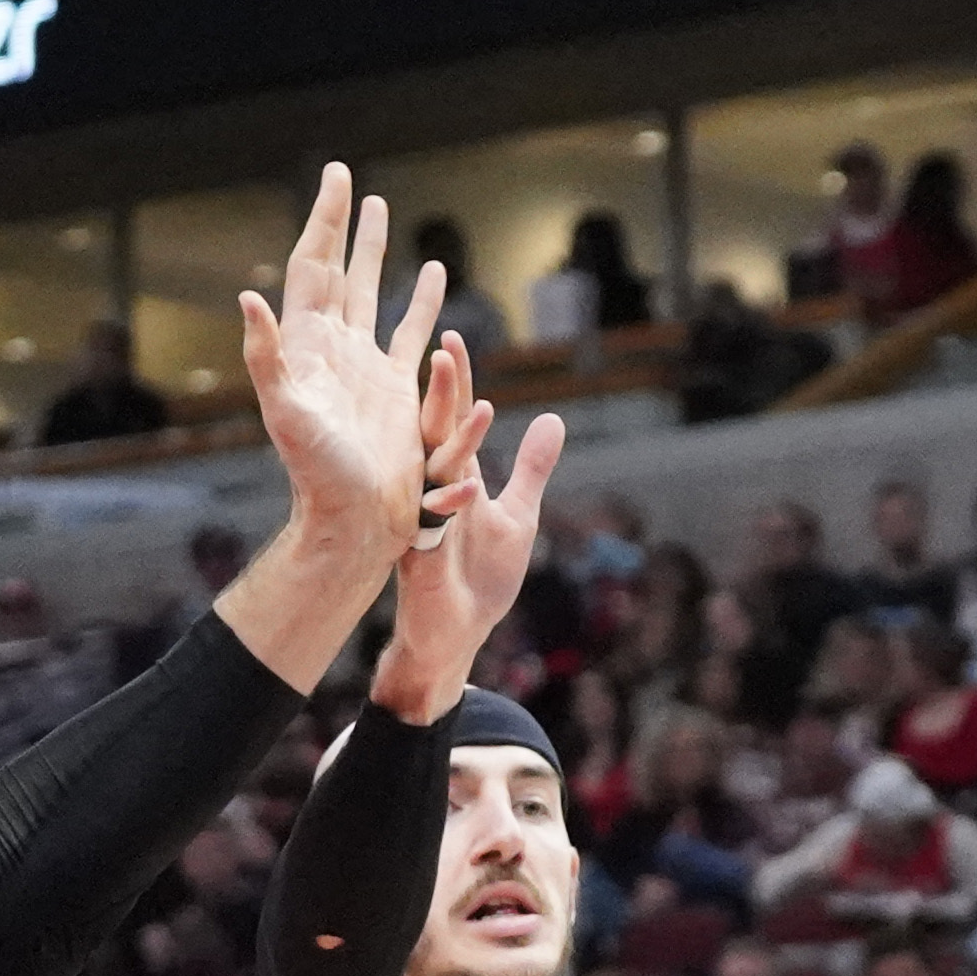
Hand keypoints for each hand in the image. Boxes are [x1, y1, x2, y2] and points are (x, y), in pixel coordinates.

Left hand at [228, 167, 436, 579]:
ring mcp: (365, 367)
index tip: (338, 176)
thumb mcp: (285, 413)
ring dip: (375, 254)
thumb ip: (267, 357)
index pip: (313, 265)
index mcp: (308, 345)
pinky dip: (421, 302)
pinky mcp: (396, 392)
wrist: (352, 522)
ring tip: (383, 212)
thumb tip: (248, 297)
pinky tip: (434, 276)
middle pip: (338, 270)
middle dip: (345, 226)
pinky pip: (410, 334)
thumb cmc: (316, 475)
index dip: (325, 220)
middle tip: (351, 180)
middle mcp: (334, 348)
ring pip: (372, 294)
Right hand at [378, 353, 564, 719]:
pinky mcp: (422, 557)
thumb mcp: (518, 515)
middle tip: (444, 348)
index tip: (452, 340)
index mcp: (453, 477)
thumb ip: (532, 469)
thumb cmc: (481, 577)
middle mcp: (432, 492)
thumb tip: (553, 419)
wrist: (460, 635)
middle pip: (436, 433)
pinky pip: (434, 525)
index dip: (455, 383)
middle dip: (442, 393)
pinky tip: (469, 487)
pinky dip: (451, 505)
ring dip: (451, 438)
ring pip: (434, 471)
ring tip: (472, 401)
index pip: (452, 419)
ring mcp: (424, 523)